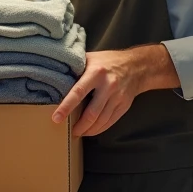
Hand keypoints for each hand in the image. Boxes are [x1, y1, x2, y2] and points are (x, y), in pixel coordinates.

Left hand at [53, 44, 177, 137]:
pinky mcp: (124, 106)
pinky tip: (91, 130)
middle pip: (91, 113)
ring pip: (101, 121)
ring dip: (88, 130)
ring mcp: (117, 97)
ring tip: (78, 133)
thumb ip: (76, 68)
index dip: (66, 107)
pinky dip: (99, 129)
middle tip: (69, 132)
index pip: (78, 92)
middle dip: (79, 126)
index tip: (56, 118)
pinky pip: (110, 122)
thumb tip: (55, 78)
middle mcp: (108, 86)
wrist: (137, 66)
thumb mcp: (91, 59)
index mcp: (96, 73)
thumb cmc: (108, 61)